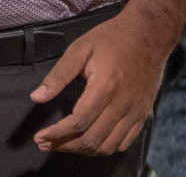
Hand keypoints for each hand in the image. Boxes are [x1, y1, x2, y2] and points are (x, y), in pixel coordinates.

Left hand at [30, 11, 165, 154]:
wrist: (149, 34)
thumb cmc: (111, 38)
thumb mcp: (79, 48)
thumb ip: (58, 75)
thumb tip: (37, 97)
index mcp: (105, 87)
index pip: (78, 122)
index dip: (56, 134)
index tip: (39, 137)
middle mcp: (123, 104)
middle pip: (92, 139)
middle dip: (65, 146)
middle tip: (45, 145)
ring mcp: (136, 112)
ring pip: (108, 146)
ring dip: (84, 151)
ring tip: (64, 145)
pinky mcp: (143, 115)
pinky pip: (124, 142)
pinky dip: (105, 148)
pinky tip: (89, 143)